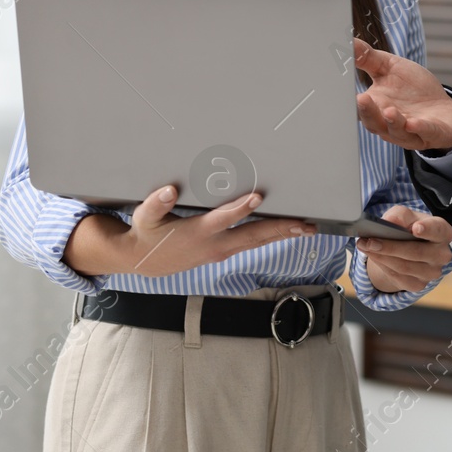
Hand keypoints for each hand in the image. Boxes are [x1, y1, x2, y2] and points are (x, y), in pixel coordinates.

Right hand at [115, 185, 317, 277]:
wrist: (145, 261)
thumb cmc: (147, 234)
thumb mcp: (145, 217)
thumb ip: (157, 203)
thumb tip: (168, 191)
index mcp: (198, 232)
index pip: (223, 219)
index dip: (240, 208)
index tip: (257, 197)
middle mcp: (215, 245)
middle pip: (252, 236)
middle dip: (280, 229)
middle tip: (306, 225)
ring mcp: (221, 251)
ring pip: (257, 242)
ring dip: (283, 234)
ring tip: (307, 228)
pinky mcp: (223, 253)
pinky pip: (252, 244)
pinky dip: (272, 237)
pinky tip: (287, 231)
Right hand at [353, 38, 451, 151]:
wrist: (443, 109)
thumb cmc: (413, 89)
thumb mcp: (390, 68)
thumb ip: (368, 58)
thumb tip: (349, 40)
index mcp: (375, 107)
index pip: (359, 107)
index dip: (352, 100)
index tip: (342, 88)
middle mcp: (389, 124)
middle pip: (374, 123)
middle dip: (368, 112)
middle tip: (361, 99)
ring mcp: (410, 132)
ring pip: (397, 131)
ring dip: (393, 122)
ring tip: (389, 111)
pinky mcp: (432, 134)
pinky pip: (425, 133)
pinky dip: (420, 128)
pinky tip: (414, 123)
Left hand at [355, 205, 451, 292]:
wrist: (410, 247)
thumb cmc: (411, 227)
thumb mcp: (406, 216)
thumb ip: (400, 215)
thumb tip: (391, 222)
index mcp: (444, 233)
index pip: (438, 230)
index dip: (427, 229)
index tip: (415, 228)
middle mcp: (442, 255)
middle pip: (416, 252)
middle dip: (389, 246)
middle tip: (369, 241)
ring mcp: (432, 273)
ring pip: (403, 266)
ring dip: (381, 257)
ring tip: (365, 246)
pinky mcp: (419, 285)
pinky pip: (397, 277)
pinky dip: (382, 266)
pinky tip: (374, 256)